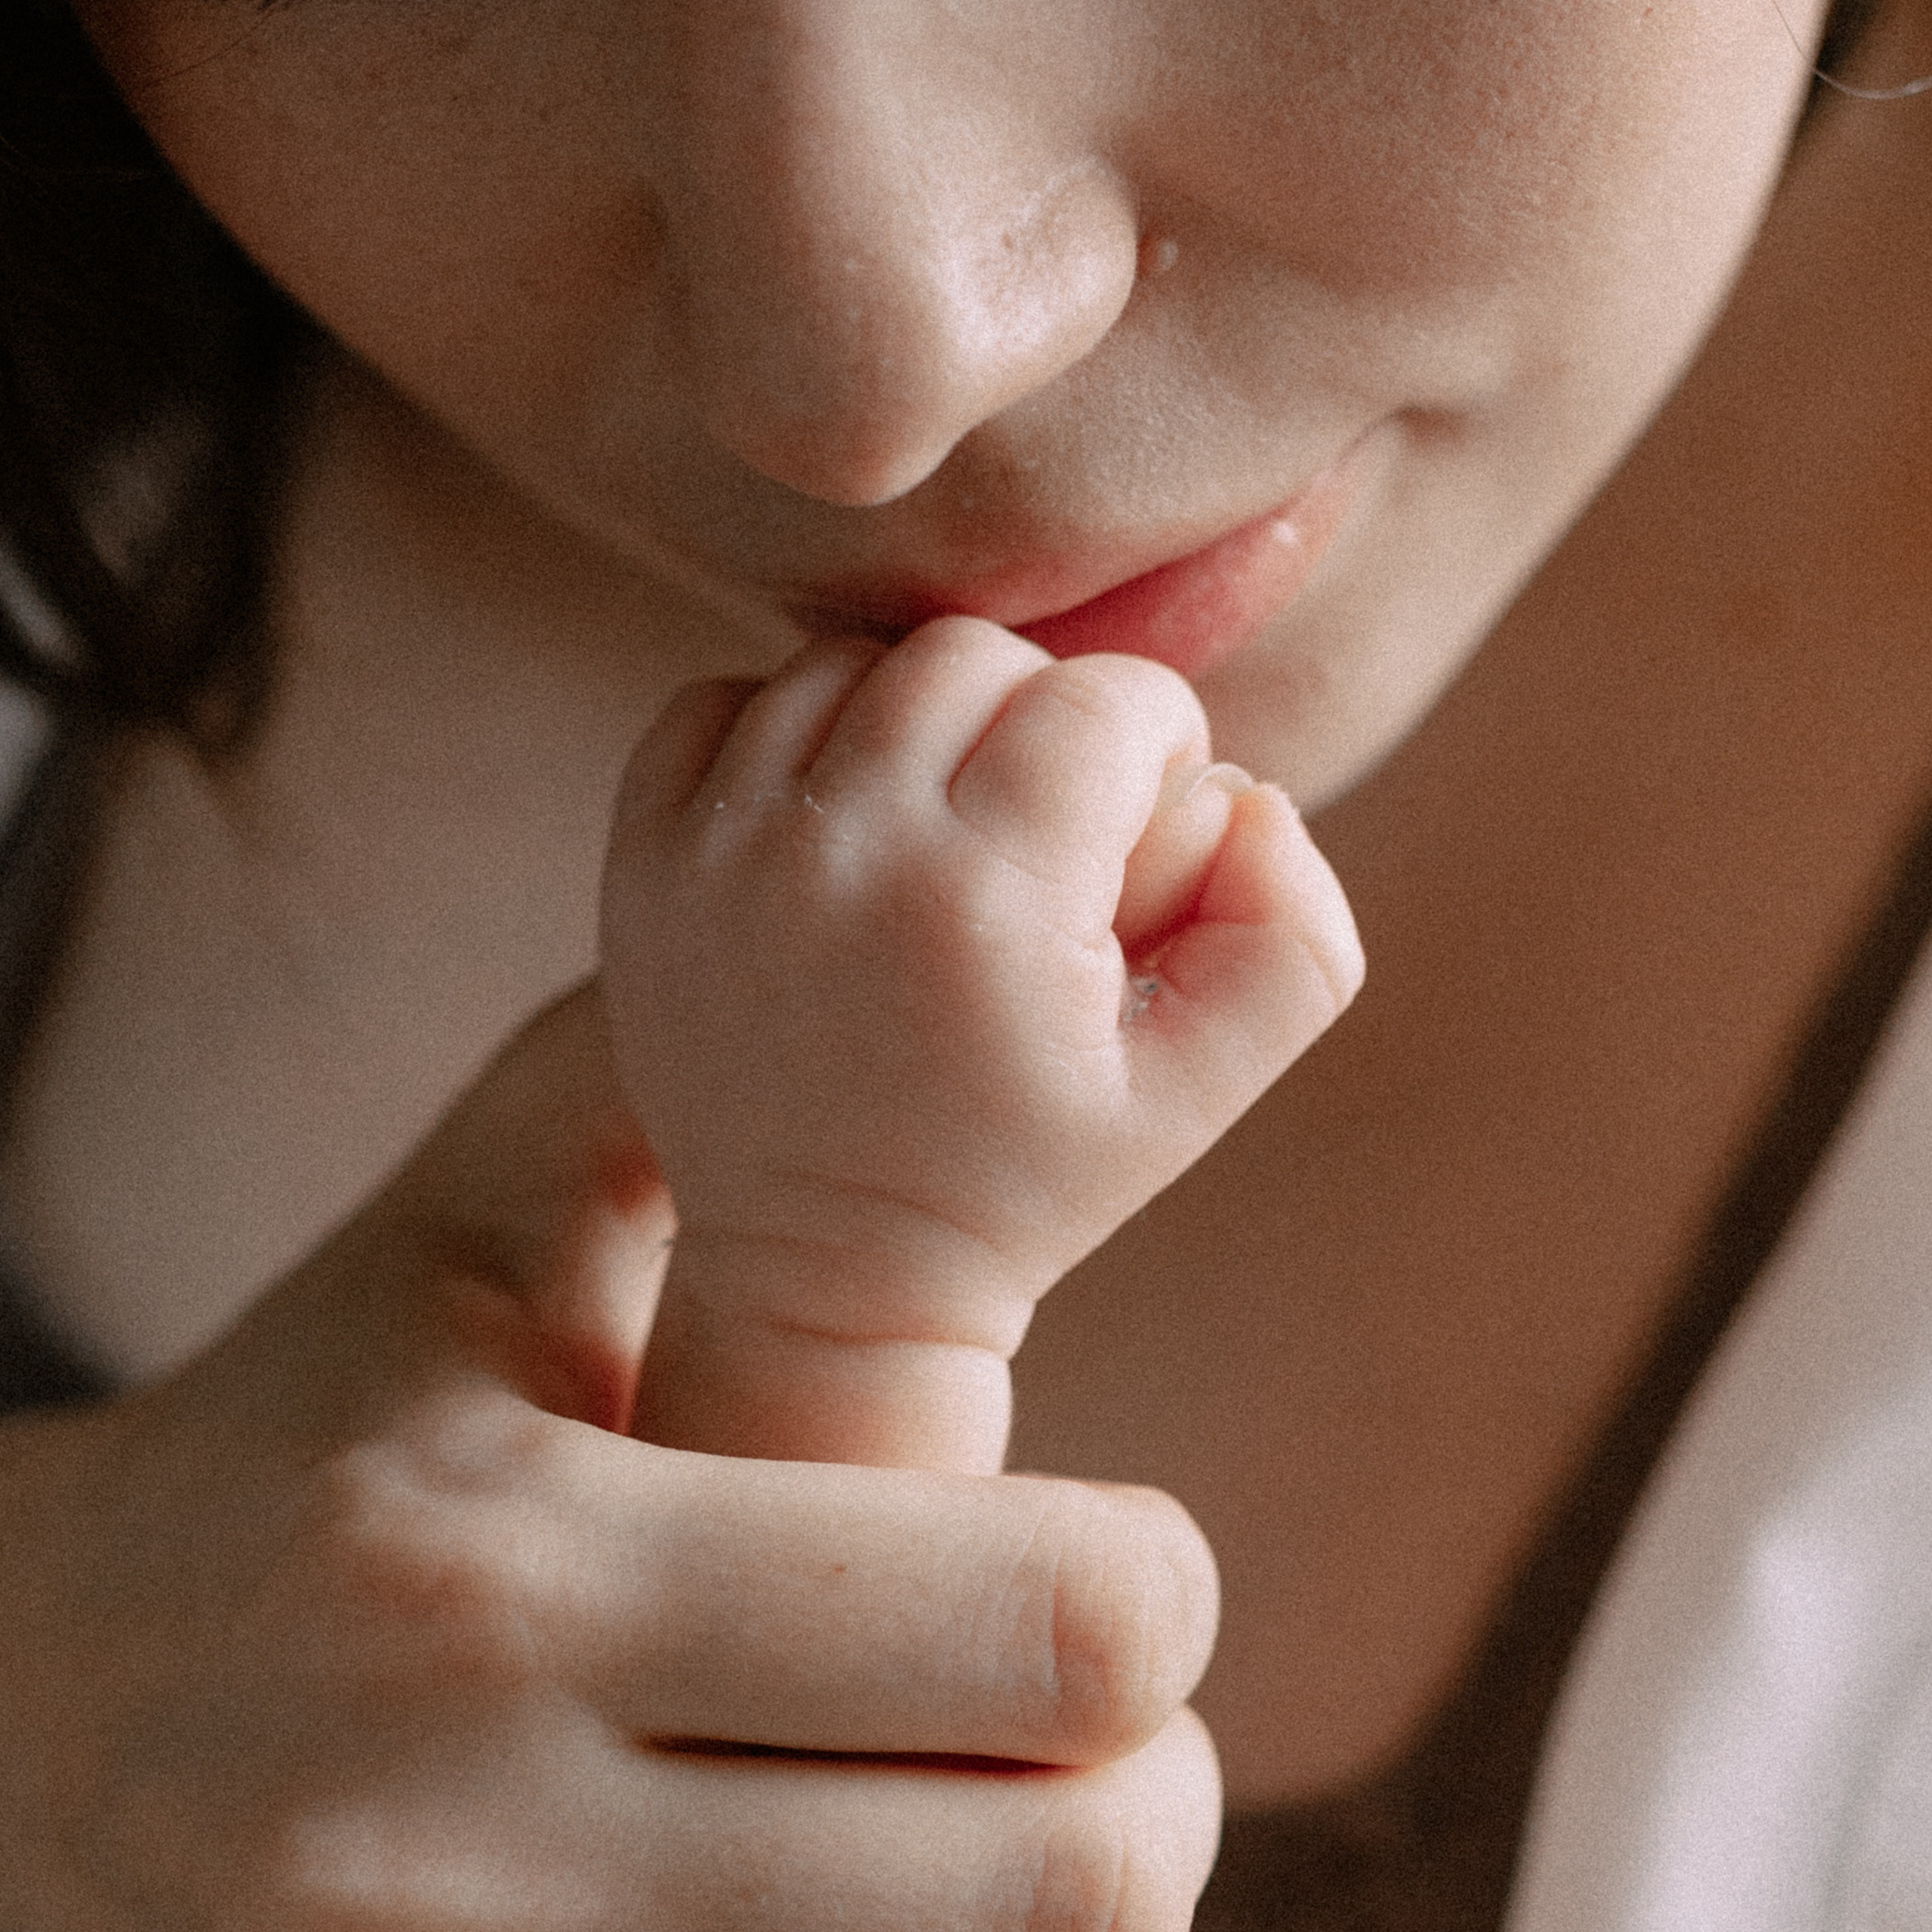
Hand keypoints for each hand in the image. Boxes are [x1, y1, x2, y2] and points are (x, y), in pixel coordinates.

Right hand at [0, 989, 1242, 1931]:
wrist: (5, 1750)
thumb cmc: (300, 1449)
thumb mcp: (449, 1221)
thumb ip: (678, 1062)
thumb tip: (943, 904)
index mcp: (494, 1551)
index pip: (1060, 1609)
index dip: (1167, 1597)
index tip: (1111, 1586)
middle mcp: (445, 1853)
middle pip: (1055, 1900)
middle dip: (1166, 1819)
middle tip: (1111, 1770)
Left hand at [605, 620, 1361, 1462]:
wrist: (823, 1277)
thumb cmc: (1031, 1174)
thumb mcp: (1204, 1089)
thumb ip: (1290, 932)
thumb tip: (1243, 785)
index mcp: (987, 903)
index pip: (1106, 697)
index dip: (1156, 743)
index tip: (1138, 825)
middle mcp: (841, 854)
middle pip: (974, 653)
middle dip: (1038, 713)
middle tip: (1044, 821)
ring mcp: (720, 851)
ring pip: (846, 661)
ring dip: (912, 718)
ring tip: (940, 824)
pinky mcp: (640, 861)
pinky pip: (716, 702)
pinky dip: (784, 734)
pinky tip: (834, 827)